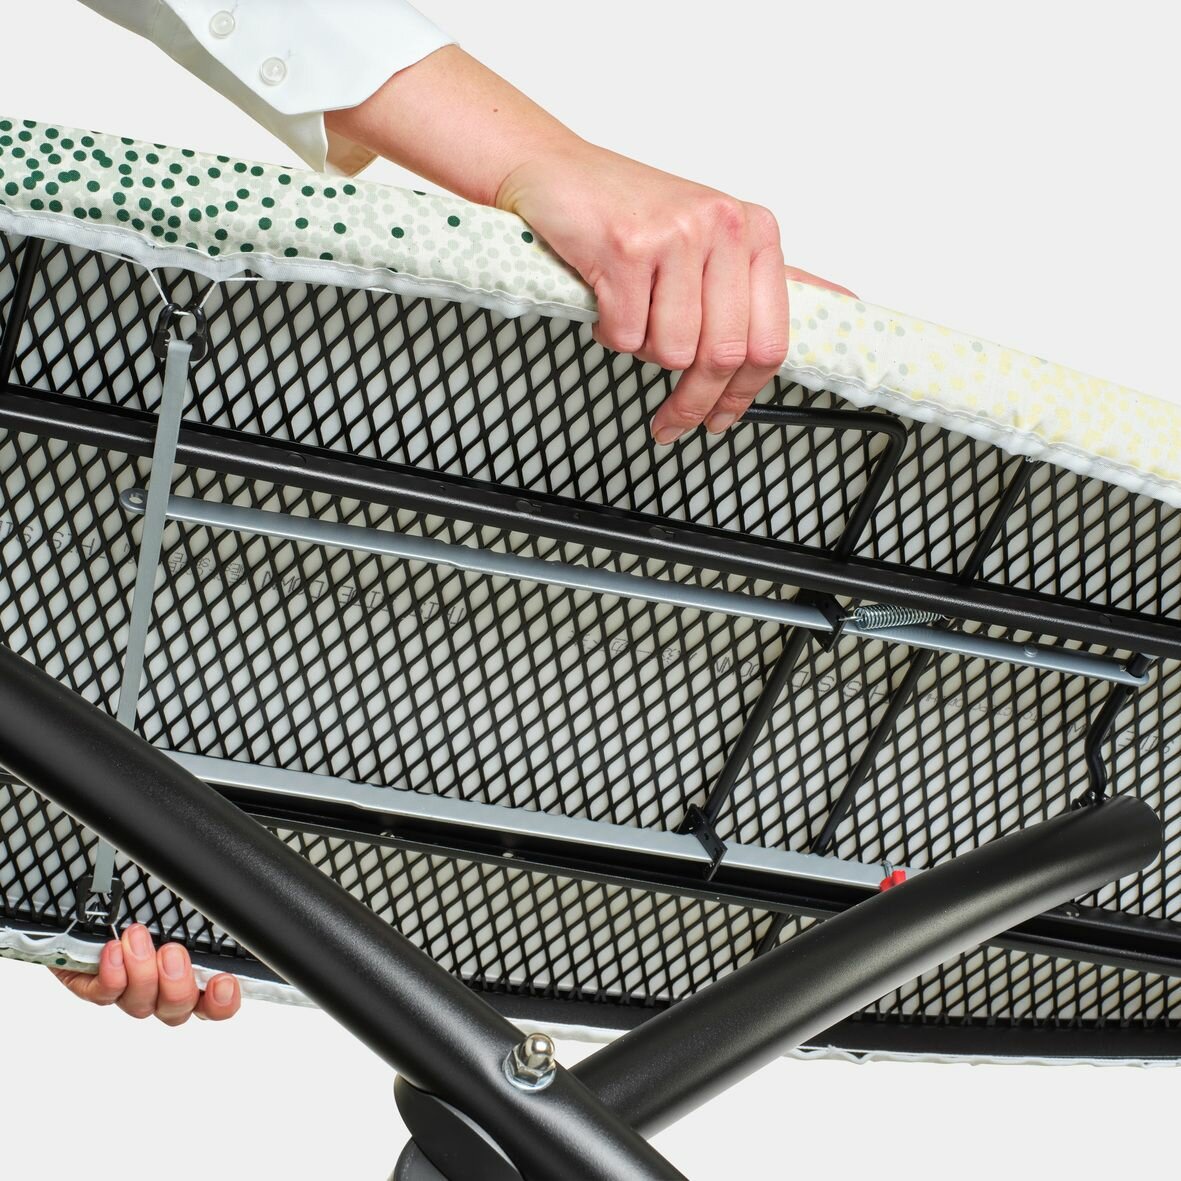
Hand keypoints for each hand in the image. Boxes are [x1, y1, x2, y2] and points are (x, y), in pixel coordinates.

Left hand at [48, 923, 240, 1025]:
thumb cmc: (147, 904)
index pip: (215, 1003)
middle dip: (177, 983)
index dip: (222, 1001)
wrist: (91, 911)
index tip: (223, 981)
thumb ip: (206, 912)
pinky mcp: (96, 990)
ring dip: (141, 971)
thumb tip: (237, 893)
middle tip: (172, 953)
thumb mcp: (184, 905)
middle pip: (178, 1009)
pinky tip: (112, 950)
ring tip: (136, 937)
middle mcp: (163, 992)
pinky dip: (111, 974)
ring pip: (141, 1004)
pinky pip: (104, 995)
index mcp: (194, 976)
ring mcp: (130, 994)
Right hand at [496, 142, 854, 443]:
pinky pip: (627, 334)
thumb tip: (841, 303)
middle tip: (670, 420)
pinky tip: (606, 302)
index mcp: (754, 230)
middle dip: (692, 400)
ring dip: (644, 352)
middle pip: (723, 354)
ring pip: (673, 350)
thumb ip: (762, 280)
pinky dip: (610, 333)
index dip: (742, 394)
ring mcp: (675, 235)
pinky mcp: (626, 247)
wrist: (556, 172)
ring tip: (631, 316)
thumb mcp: (709, 239)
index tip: (719, 420)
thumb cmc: (629, 213)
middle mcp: (723, 226)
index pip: (769, 339)